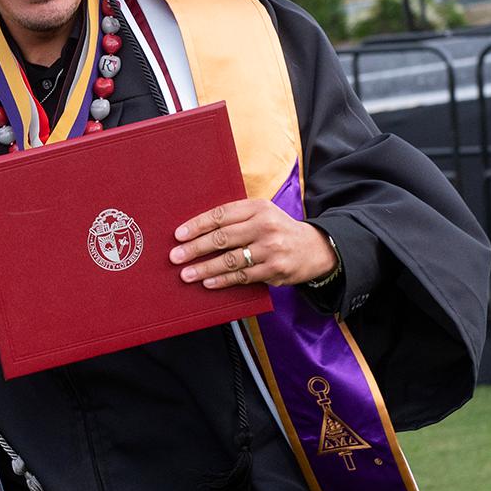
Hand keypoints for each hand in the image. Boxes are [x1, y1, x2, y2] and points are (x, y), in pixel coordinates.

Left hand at [170, 199, 337, 290]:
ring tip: (187, 274)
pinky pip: (243, 276)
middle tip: (176, 256)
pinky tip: (208, 282)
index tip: (178, 235)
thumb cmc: (278, 229)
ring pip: (230, 260)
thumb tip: (198, 230)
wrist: (315, 248)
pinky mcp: (275, 269)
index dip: (197, 225)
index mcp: (258, 207)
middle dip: (195, 248)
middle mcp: (264, 226)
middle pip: (222, 238)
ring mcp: (271, 248)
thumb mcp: (262, 214)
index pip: (221, 215)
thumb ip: (236, 218)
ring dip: (205, 268)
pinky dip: (223, 280)